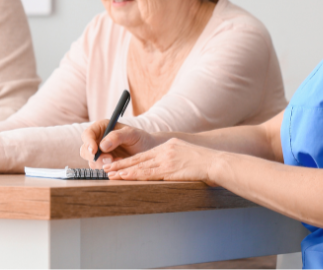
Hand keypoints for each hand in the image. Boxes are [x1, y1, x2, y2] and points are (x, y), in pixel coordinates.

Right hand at [80, 121, 163, 168]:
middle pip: (86, 150)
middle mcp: (98, 140)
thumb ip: (117, 136)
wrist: (147, 150)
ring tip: (119, 161)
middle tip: (110, 160)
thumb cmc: (140, 138)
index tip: (95, 150)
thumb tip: (102, 145)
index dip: (88, 142)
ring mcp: (100, 153)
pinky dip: (107, 169)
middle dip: (95, 157)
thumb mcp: (131, 134)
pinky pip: (99, 169)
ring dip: (103, 164)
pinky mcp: (104, 164)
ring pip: (92, 161)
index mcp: (102, 128)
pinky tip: (119, 166)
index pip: (87, 134)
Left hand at [105, 137, 221, 185]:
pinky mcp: (168, 168)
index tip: (119, 163)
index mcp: (170, 145)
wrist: (216, 162)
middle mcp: (166, 149)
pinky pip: (146, 173)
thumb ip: (177, 158)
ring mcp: (166, 159)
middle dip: (121, 163)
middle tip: (106, 167)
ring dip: (122, 170)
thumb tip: (172, 167)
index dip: (131, 159)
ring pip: (139, 165)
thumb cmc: (207, 163)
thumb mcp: (189, 154)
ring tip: (109, 174)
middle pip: (139, 158)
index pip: (146, 154)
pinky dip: (132, 175)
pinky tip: (123, 177)